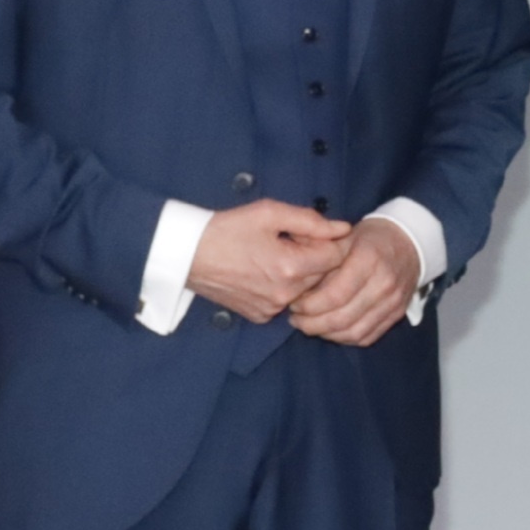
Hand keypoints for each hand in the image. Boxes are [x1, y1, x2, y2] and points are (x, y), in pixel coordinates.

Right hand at [187, 199, 349, 322]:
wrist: (186, 254)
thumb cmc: (226, 228)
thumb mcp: (269, 213)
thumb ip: (311, 221)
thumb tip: (344, 229)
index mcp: (291, 267)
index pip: (337, 257)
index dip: (328, 241)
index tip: (309, 233)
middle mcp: (285, 294)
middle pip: (323, 275)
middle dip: (314, 256)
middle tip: (289, 241)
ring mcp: (272, 308)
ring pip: (306, 290)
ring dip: (299, 273)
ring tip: (274, 255)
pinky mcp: (259, 316)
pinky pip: (285, 301)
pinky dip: (282, 287)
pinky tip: (262, 272)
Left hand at [284, 217, 421, 344]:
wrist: (409, 243)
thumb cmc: (369, 239)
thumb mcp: (342, 236)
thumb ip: (317, 252)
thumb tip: (292, 271)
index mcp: (368, 260)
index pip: (335, 295)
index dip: (309, 305)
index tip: (294, 304)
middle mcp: (384, 284)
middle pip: (342, 318)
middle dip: (312, 324)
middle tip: (295, 319)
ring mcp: (393, 302)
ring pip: (353, 332)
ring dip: (326, 334)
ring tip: (309, 326)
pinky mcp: (397, 314)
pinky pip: (366, 337)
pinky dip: (344, 338)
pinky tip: (330, 330)